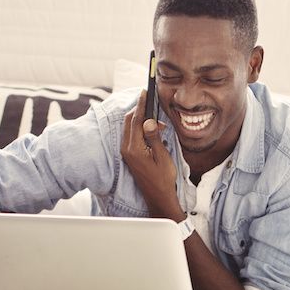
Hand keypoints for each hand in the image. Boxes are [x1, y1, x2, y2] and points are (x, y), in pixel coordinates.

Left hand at [121, 89, 179, 218]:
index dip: (141, 105)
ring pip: (129, 127)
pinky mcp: (129, 155)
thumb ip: (153, 137)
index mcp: (134, 149)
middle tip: (151, 101)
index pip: (136, 120)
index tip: (145, 92)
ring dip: (140, 119)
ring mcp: (126, 152)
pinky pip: (131, 135)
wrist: (158, 196)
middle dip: (140, 109)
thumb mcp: (162, 156)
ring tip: (156, 118)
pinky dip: (139, 127)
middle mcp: (126, 149)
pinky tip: (151, 128)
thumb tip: (149, 121)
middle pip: (129, 121)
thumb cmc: (163, 178)